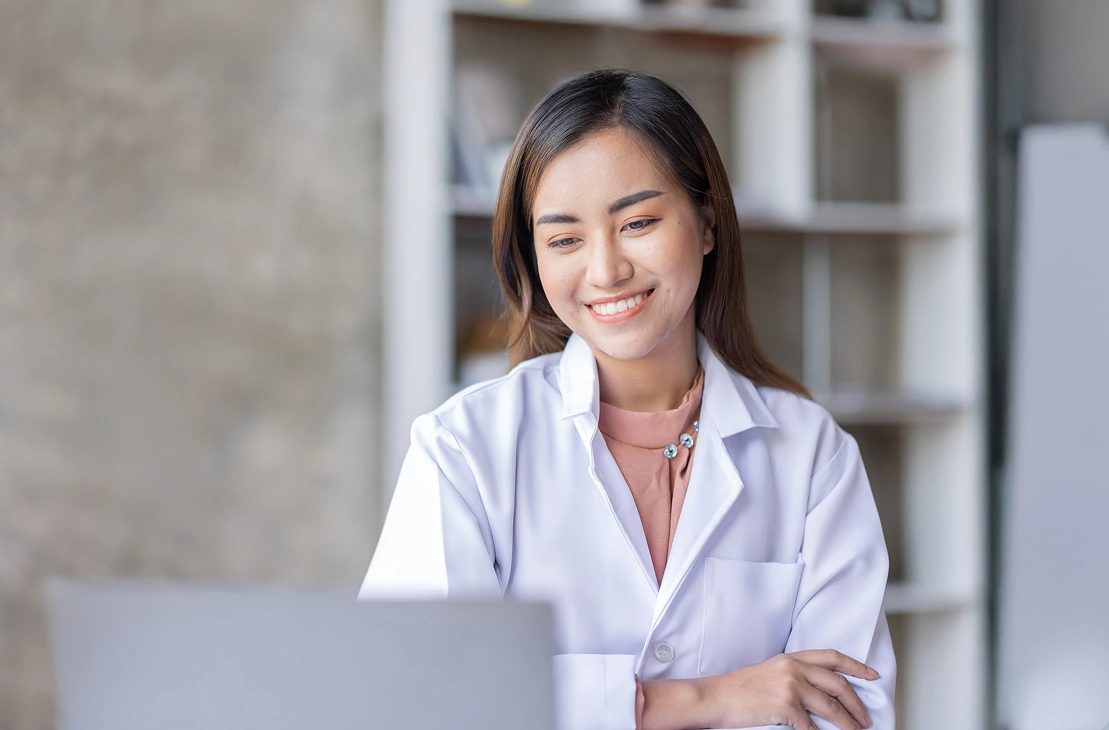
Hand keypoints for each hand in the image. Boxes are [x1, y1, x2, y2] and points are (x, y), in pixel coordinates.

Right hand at [641, 649, 877, 729]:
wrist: (716, 697)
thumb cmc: (739, 689)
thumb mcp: (770, 672)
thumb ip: (795, 676)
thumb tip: (820, 693)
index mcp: (791, 657)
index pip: (832, 657)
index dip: (856, 666)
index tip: (872, 675)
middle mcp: (793, 668)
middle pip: (838, 685)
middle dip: (856, 705)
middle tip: (866, 719)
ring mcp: (790, 686)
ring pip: (831, 707)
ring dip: (847, 724)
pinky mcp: (785, 707)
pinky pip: (812, 727)